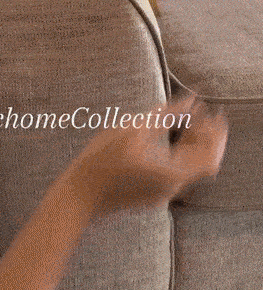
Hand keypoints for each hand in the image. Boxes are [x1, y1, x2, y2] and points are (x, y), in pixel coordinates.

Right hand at [64, 94, 227, 217]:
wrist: (79, 195)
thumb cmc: (102, 160)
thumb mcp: (134, 129)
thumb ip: (167, 115)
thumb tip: (191, 101)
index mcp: (173, 173)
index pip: (210, 155)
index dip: (216, 133)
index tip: (211, 111)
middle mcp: (173, 187)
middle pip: (203, 162)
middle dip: (205, 135)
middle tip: (198, 112)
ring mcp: (162, 194)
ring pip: (190, 167)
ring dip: (192, 143)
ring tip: (184, 120)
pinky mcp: (151, 194)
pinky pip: (176, 172)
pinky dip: (180, 153)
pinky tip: (167, 137)